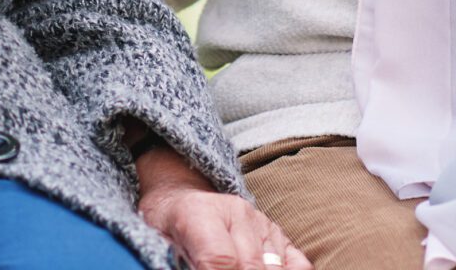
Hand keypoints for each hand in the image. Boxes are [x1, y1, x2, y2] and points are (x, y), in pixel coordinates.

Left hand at [136, 145, 311, 269]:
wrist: (181, 193)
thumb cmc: (167, 226)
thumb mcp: (156, 243)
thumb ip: (170, 261)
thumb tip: (183, 269)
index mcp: (197, 213)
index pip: (218, 259)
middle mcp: (236, 212)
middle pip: (251, 266)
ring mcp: (260, 221)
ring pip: (275, 267)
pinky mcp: (278, 233)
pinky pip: (299, 263)